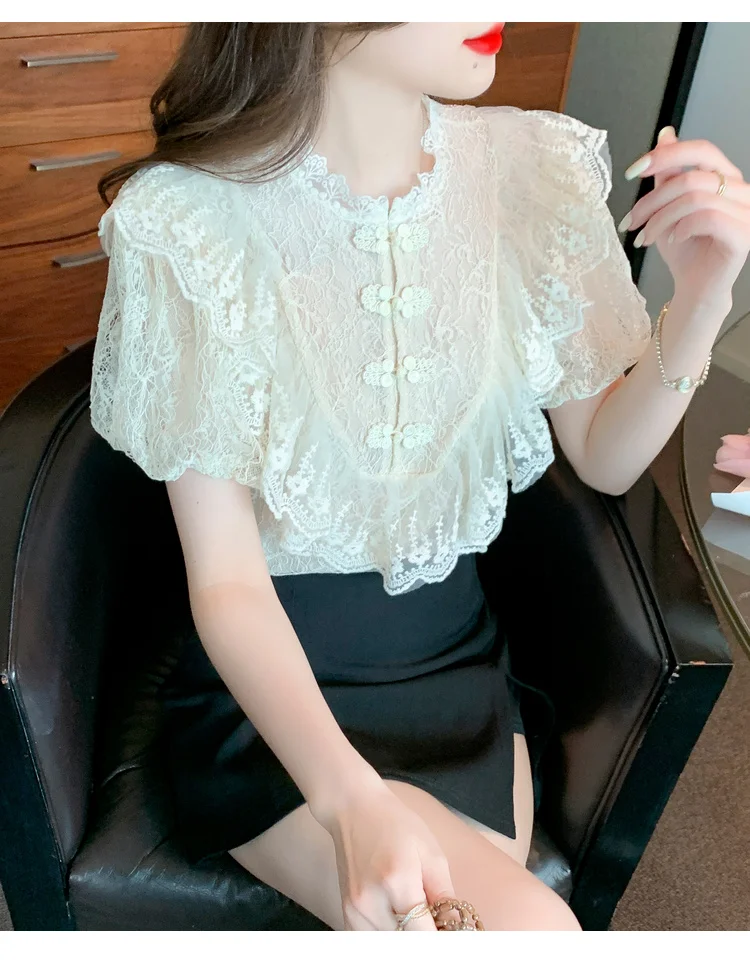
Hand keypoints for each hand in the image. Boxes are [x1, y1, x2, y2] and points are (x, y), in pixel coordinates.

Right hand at [315, 778, 457, 930]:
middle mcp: (371, 902)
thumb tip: (457, 931)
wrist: (354, 810)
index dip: (444, 941)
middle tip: (437, 922)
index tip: (453, 935)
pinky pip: (373, 941)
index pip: (424, 936)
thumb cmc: (396, 825)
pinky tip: (397, 917)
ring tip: (418, 915)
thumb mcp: (431, 853)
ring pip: (389, 946)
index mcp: (398, 881)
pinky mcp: (346, 915)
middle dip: (426, 936)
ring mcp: (354, 911)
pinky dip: (389, 935)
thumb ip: (445, 897)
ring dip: (407, 937)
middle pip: (407, 944)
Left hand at [621, 126, 749, 304]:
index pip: (701, 150)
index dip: (666, 155)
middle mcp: (741, 191)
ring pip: (694, 198)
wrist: (695, 287)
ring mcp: (745, 212)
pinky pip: (706, 218)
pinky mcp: (742, 235)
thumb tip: (666, 135)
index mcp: (725, 177)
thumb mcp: (667, 207)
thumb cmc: (684, 250)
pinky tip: (672, 240)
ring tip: (645, 237)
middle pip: (692, 176)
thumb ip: (669, 173)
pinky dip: (680, 228)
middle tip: (632, 220)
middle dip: (653, 199)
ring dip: (660, 219)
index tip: (634, 170)